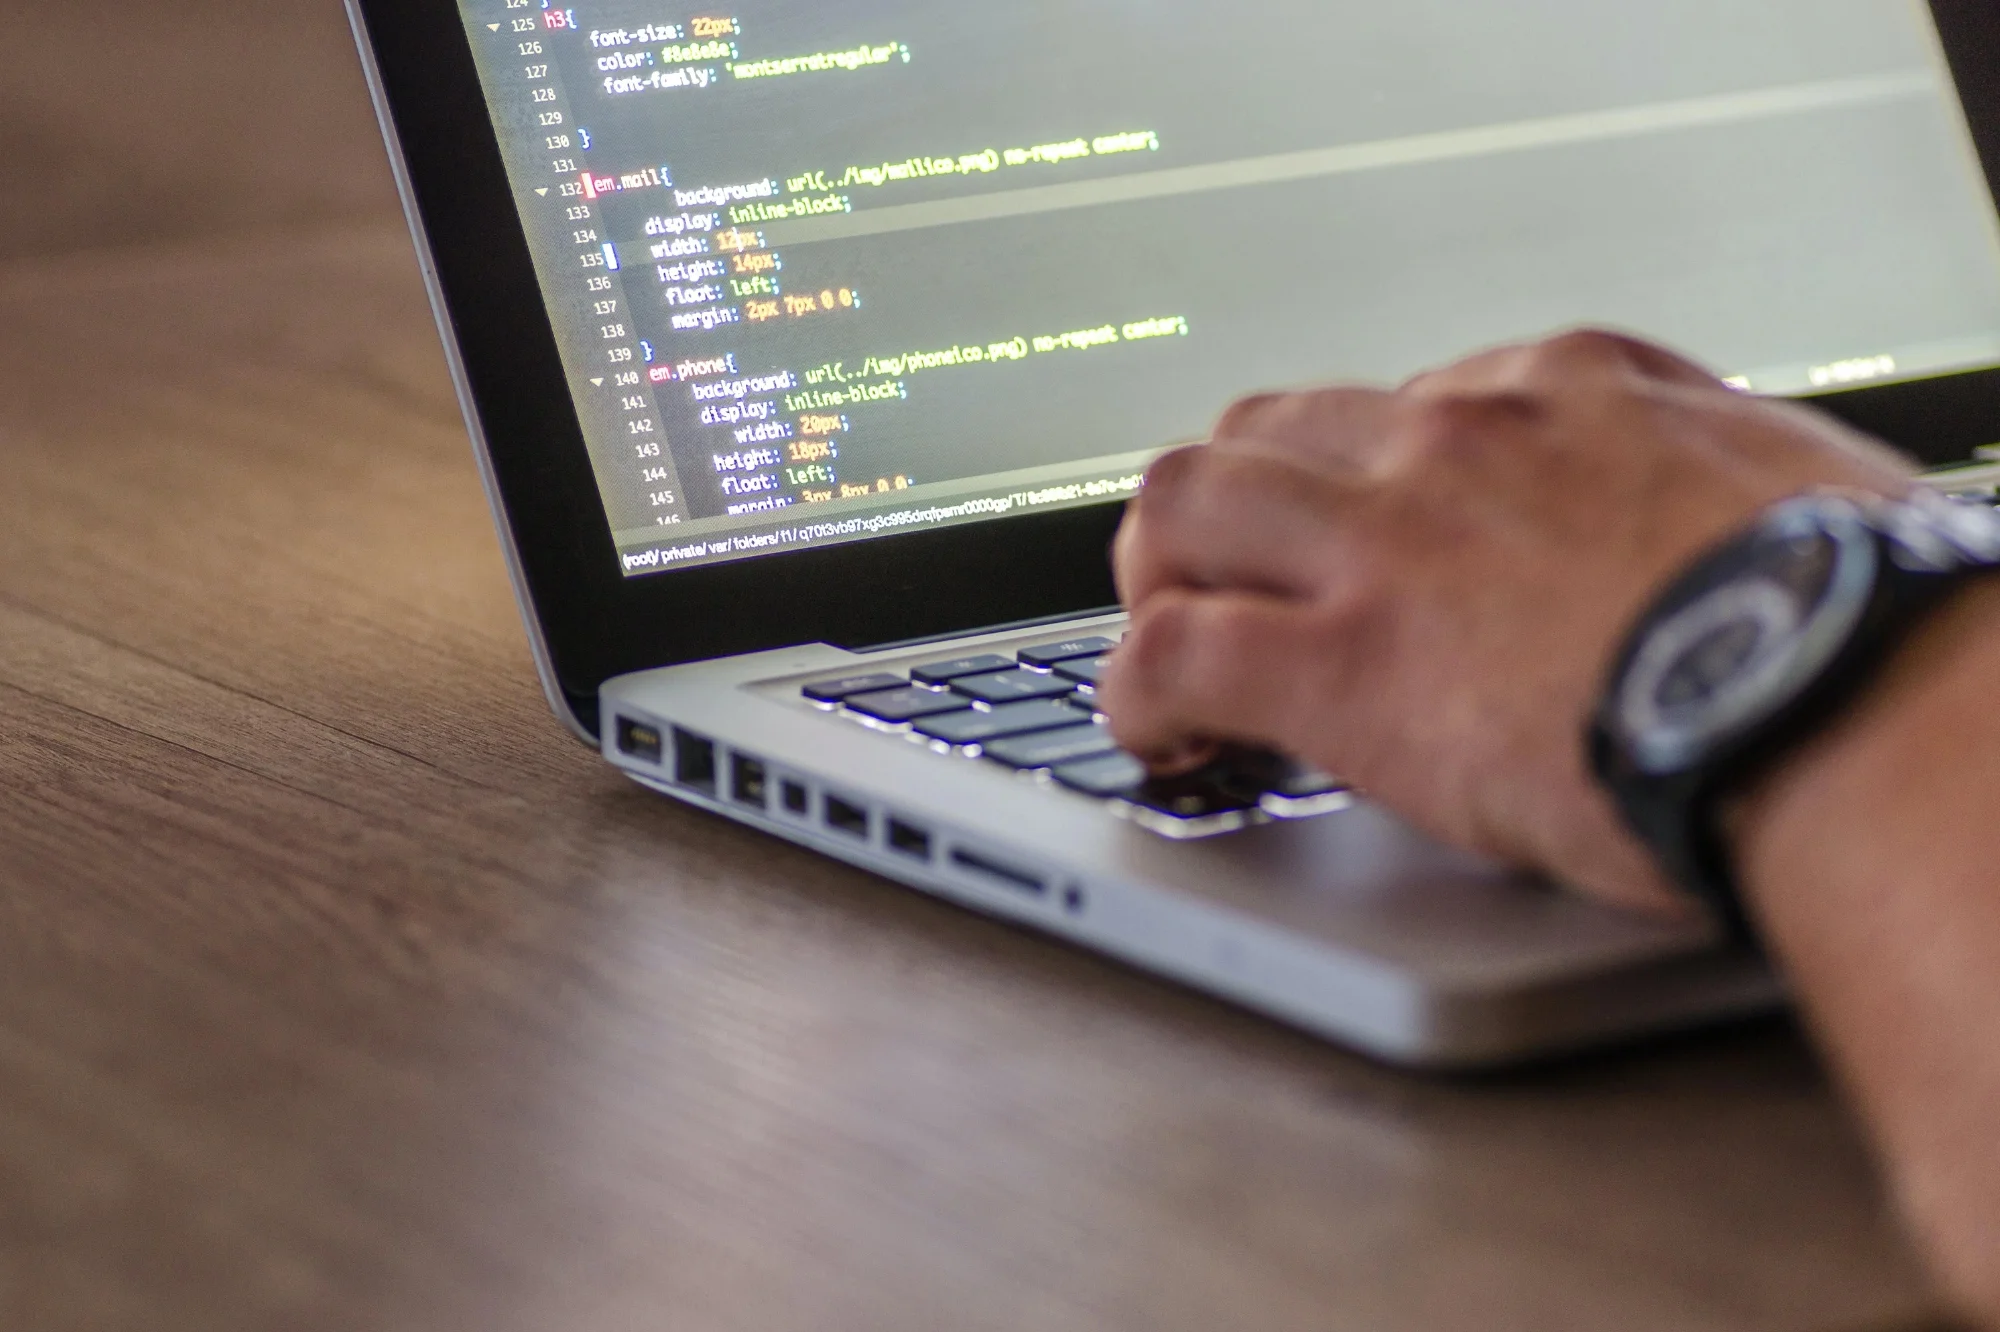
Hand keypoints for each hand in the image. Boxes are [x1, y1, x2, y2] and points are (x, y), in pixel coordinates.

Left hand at [1098, 330, 1915, 913]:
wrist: (1848, 699)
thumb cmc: (1855, 613)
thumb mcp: (1786, 485)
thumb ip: (1701, 480)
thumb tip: (1703, 517)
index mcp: (1567, 390)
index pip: (1404, 406)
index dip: (1361, 488)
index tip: (1362, 548)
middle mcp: (1456, 440)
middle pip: (1267, 428)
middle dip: (1225, 508)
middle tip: (1223, 582)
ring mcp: (1386, 543)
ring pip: (1184, 505)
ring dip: (1157, 577)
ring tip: (1168, 648)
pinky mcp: (1342, 664)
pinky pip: (1170, 653)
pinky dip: (1137, 695)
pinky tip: (1161, 741)